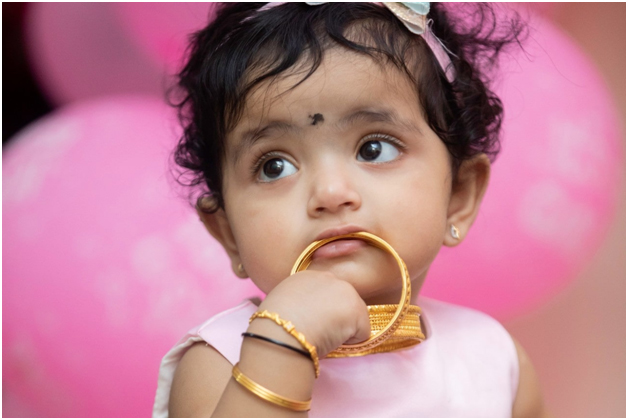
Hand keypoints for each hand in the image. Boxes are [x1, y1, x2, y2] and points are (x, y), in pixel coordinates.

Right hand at [255, 270, 371, 356]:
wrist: (281, 333)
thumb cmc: (272, 327)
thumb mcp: (279, 305)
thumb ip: (296, 303)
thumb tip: (303, 317)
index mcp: (307, 276)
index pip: (324, 293)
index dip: (320, 311)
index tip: (310, 322)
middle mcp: (329, 277)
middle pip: (342, 302)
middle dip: (335, 318)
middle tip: (316, 331)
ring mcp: (346, 291)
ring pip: (353, 317)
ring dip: (342, 329)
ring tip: (321, 336)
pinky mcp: (358, 309)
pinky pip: (362, 334)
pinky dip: (351, 343)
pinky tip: (331, 341)